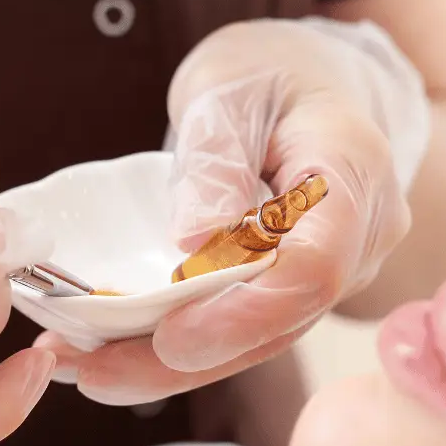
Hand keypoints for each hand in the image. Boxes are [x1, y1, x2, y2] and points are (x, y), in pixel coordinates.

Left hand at [39, 17, 428, 403]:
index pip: (317, 266)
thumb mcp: (227, 89)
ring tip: (82, 370)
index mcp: (353, 172)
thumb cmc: (268, 74)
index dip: (246, 313)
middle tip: (92, 371)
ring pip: (261, 339)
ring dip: (170, 366)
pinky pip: (247, 329)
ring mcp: (338, 270)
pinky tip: (110, 356)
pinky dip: (179, 347)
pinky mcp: (300, 291)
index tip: (170, 337)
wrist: (307, 83)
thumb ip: (216, 159)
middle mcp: (363, 236)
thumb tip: (196, 242)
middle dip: (189, 359)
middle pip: (283, 320)